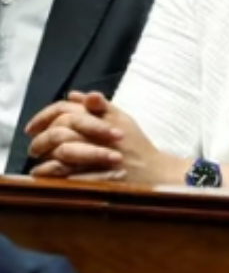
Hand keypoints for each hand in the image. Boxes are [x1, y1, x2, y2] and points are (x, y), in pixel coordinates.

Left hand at [26, 91, 187, 184]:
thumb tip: (73, 95)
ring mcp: (97, 156)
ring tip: (38, 162)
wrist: (152, 171)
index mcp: (104, 117)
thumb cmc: (136, 144)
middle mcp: (99, 134)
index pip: (66, 110)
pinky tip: (45, 174)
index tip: (32, 127)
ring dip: (44, 157)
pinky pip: (65, 174)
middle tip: (34, 148)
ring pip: (60, 151)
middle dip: (41, 139)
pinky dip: (51, 173)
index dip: (45, 116)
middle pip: (60, 130)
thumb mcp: (122, 118)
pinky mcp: (95, 177)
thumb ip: (99, 106)